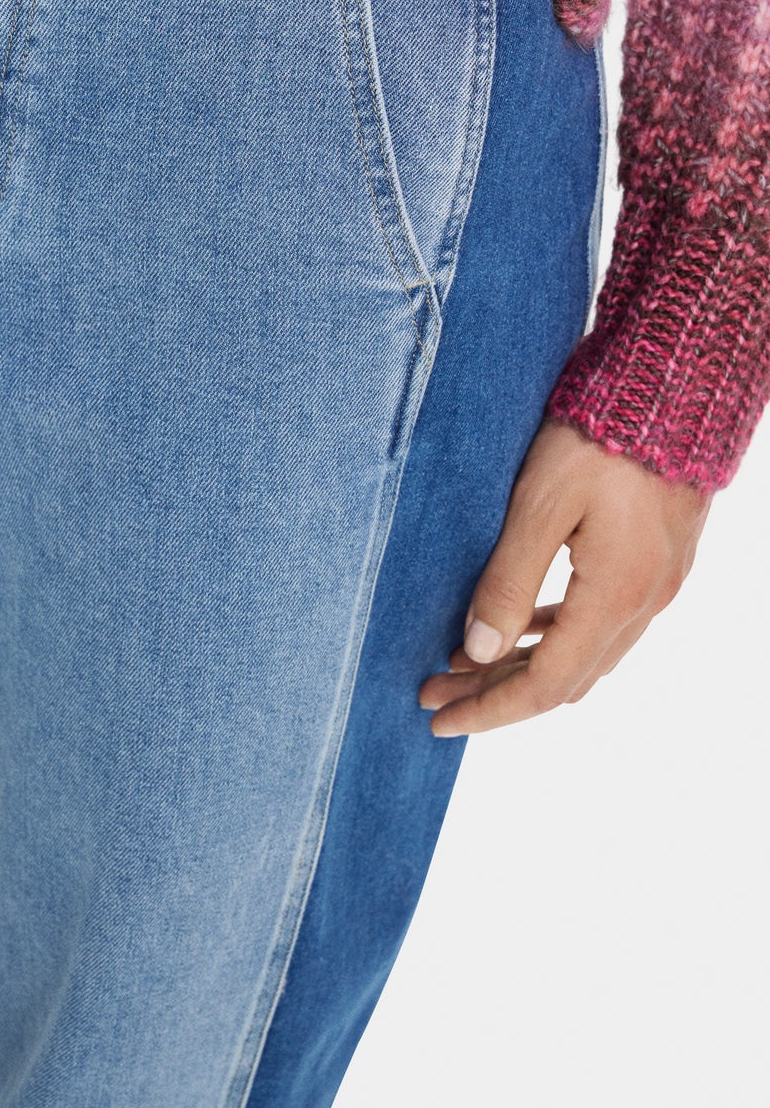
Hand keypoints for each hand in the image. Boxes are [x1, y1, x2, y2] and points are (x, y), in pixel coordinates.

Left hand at [419, 418, 708, 735]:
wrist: (674, 388)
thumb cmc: (601, 437)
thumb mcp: (540, 505)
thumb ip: (508, 581)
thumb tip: (477, 651)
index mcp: (614, 597)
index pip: (544, 685)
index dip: (489, 710)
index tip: (438, 720)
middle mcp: (643, 603)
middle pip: (563, 679)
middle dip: (495, 693)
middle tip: (434, 692)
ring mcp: (657, 584)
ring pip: (585, 655)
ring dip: (524, 664)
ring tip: (464, 663)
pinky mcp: (658, 561)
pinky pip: (603, 622)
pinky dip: (558, 636)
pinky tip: (523, 627)